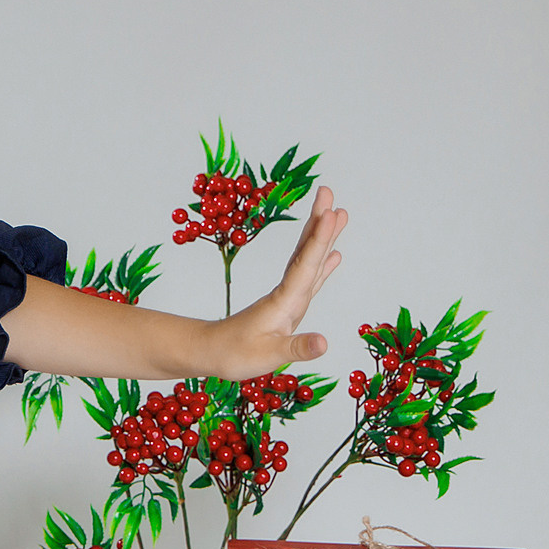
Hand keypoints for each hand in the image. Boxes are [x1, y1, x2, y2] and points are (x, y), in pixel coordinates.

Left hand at [201, 185, 347, 378]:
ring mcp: (287, 297)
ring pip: (308, 260)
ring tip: (338, 213)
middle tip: (328, 193)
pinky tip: (334, 255)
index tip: (331, 212)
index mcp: (284, 301)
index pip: (305, 265)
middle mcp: (287, 293)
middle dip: (319, 223)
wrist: (210, 352)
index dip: (319, 240)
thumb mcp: (268, 355)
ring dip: (322, 237)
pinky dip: (323, 264)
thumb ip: (297, 348)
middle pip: (306, 252)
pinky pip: (309, 278)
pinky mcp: (287, 305)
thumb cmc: (234, 355)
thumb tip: (325, 342)